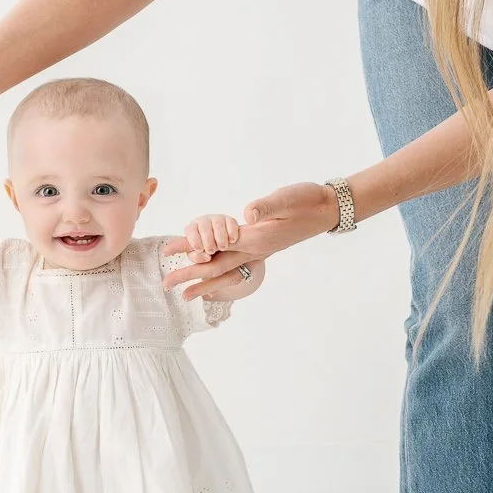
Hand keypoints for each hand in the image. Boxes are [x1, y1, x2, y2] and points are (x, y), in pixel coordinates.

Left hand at [163, 182, 336, 301]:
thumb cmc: (306, 200)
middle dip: (190, 275)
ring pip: (226, 272)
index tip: (168, 251)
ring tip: (183, 294)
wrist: (326, 209)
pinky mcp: (262, 248)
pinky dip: (221, 278)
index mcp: (258, 237)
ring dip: (203, 283)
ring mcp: (259, 252)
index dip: (192, 247)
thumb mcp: (287, 198)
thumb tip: (247, 214)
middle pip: (217, 267)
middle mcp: (257, 250)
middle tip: (165, 284)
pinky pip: (236, 268)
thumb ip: (267, 206)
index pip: (217, 245)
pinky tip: (212, 283)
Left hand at [182, 213, 239, 262]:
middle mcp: (204, 221)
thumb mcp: (199, 255)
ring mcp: (217, 219)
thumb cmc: (206, 250)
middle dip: (208, 241)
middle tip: (211, 251)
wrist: (224, 247)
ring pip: (218, 225)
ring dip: (220, 238)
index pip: (190, 230)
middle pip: (204, 227)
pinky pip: (230, 223)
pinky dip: (231, 233)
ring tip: (222, 248)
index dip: (194, 240)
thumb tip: (204, 256)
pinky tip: (231, 241)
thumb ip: (196, 257)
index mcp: (192, 228)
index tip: (200, 249)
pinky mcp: (229, 220)